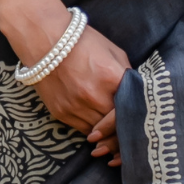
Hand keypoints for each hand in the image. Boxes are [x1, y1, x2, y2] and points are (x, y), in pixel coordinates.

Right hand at [30, 22, 128, 165]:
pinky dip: (91, 131)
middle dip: (121, 135)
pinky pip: (82, 129)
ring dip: (106, 137)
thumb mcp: (114, 53)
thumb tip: (137, 95)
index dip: (133, 124)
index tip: (136, 129)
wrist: (45, 41)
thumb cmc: (83, 43)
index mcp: (112, 78)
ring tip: (113, 141)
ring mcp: (76, 106)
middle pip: (114, 127)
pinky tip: (96, 131)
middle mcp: (94, 96)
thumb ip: (129, 76)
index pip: (129, 113)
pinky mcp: (61, 112)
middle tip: (128, 143)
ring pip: (98, 133)